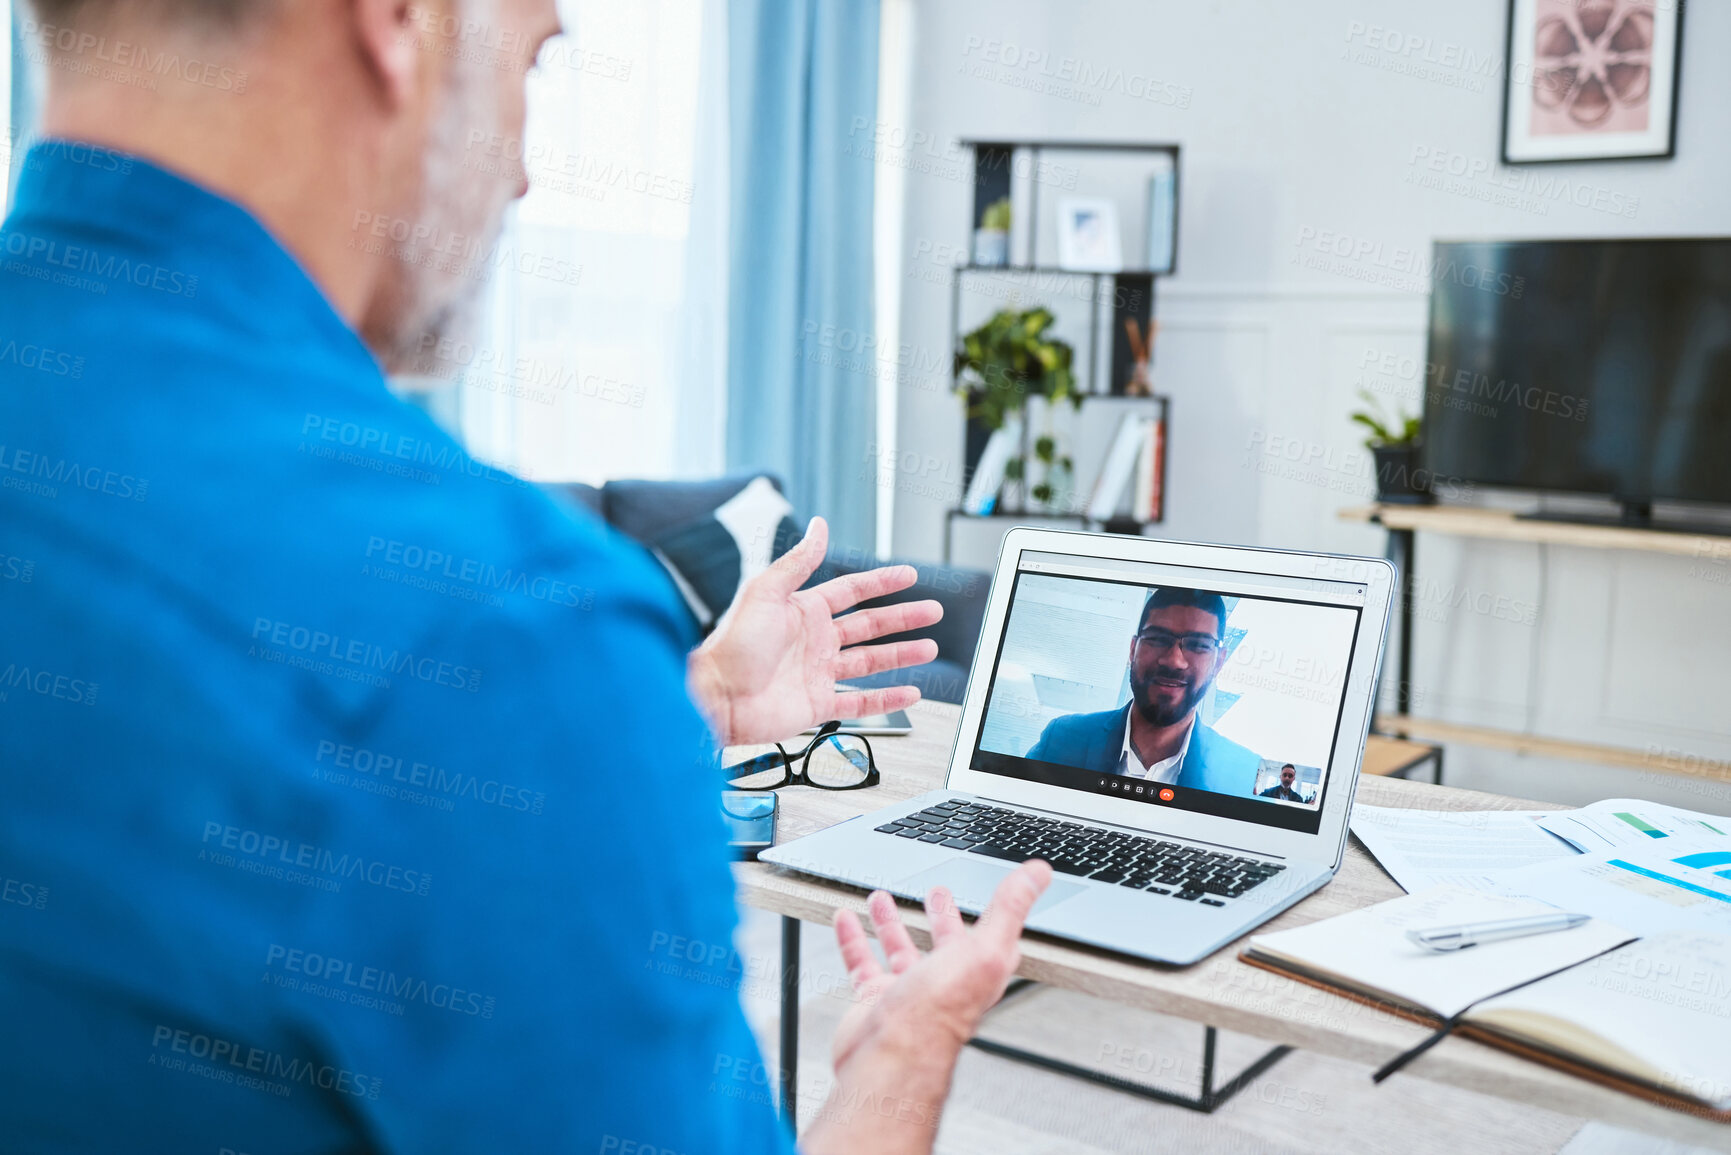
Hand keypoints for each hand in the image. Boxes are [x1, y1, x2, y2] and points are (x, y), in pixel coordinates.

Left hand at [686, 517, 942, 745]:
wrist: (715, 695)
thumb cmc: (733, 644)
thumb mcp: (767, 591)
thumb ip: (798, 560)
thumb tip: (819, 525)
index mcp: (804, 611)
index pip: (852, 591)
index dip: (881, 583)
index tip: (908, 575)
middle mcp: (814, 641)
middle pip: (869, 626)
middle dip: (902, 618)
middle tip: (932, 612)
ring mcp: (817, 673)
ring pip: (870, 662)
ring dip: (901, 655)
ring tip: (929, 648)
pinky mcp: (817, 705)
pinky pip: (860, 702)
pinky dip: (887, 699)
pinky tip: (909, 692)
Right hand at [800, 862, 1052, 1153]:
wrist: (891, 1054)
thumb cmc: (940, 1014)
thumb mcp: (986, 948)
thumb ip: (1010, 909)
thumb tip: (1038, 874)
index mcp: (976, 970)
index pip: (992, 937)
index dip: (995, 913)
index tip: (992, 891)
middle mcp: (944, 983)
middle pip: (945, 943)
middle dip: (940, 916)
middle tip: (935, 893)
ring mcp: (908, 992)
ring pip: (899, 950)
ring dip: (891, 923)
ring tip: (881, 897)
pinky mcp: (874, 1000)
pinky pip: (861, 961)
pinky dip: (852, 938)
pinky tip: (846, 919)